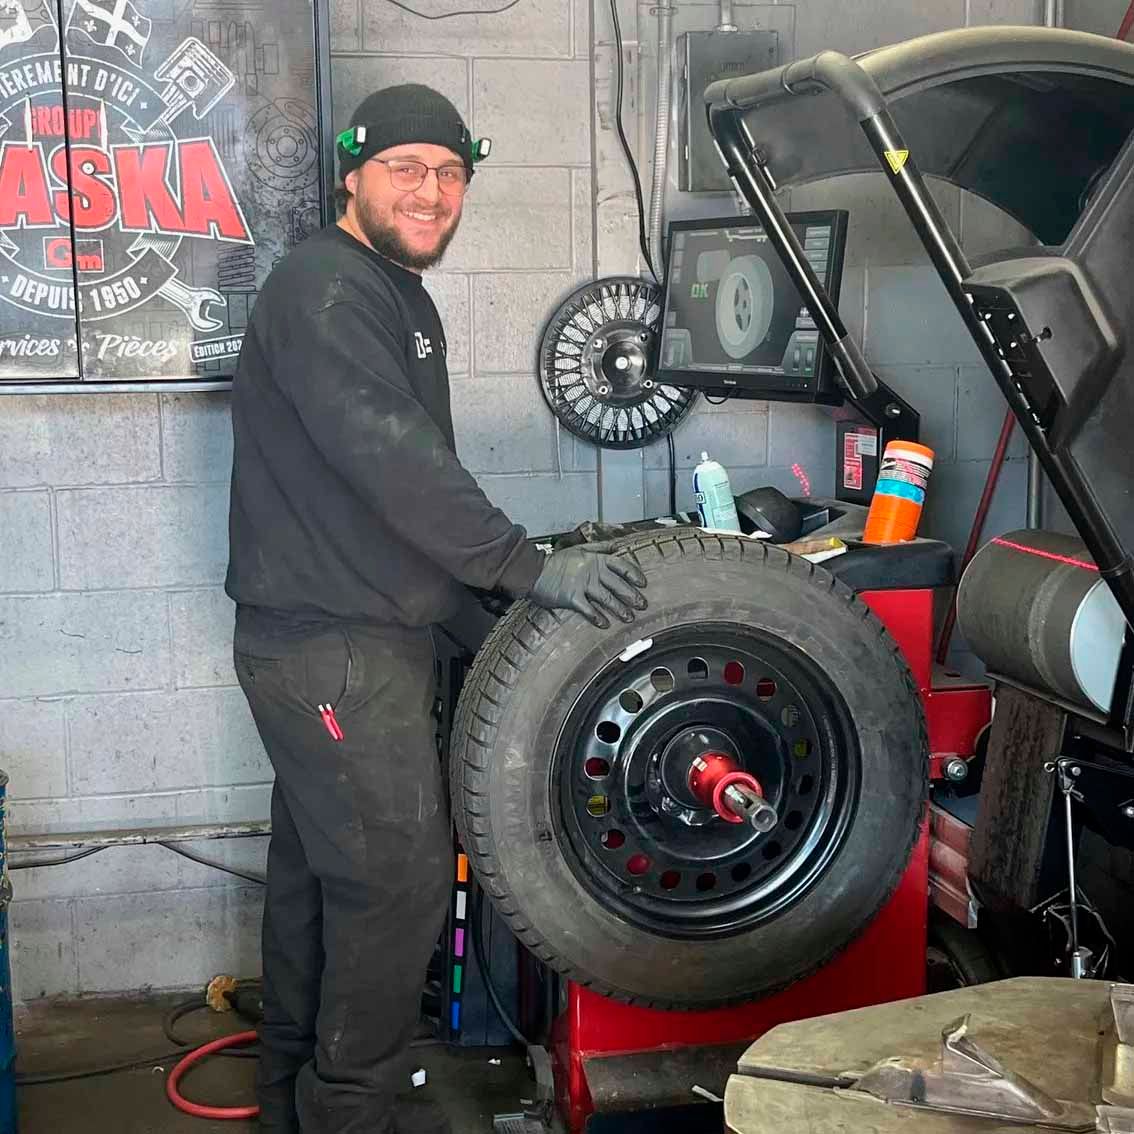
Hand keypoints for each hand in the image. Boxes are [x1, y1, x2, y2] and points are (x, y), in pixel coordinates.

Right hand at [528, 544, 646, 627]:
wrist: (534, 571)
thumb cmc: (557, 561)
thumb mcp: (579, 549)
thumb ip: (600, 547)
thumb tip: (617, 545)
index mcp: (595, 559)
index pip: (621, 565)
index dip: (634, 574)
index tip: (643, 583)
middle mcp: (592, 572)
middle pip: (618, 585)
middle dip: (632, 596)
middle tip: (642, 605)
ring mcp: (582, 585)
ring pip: (607, 599)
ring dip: (620, 609)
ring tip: (629, 618)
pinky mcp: (572, 598)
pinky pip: (589, 610)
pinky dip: (598, 618)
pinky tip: (605, 624)